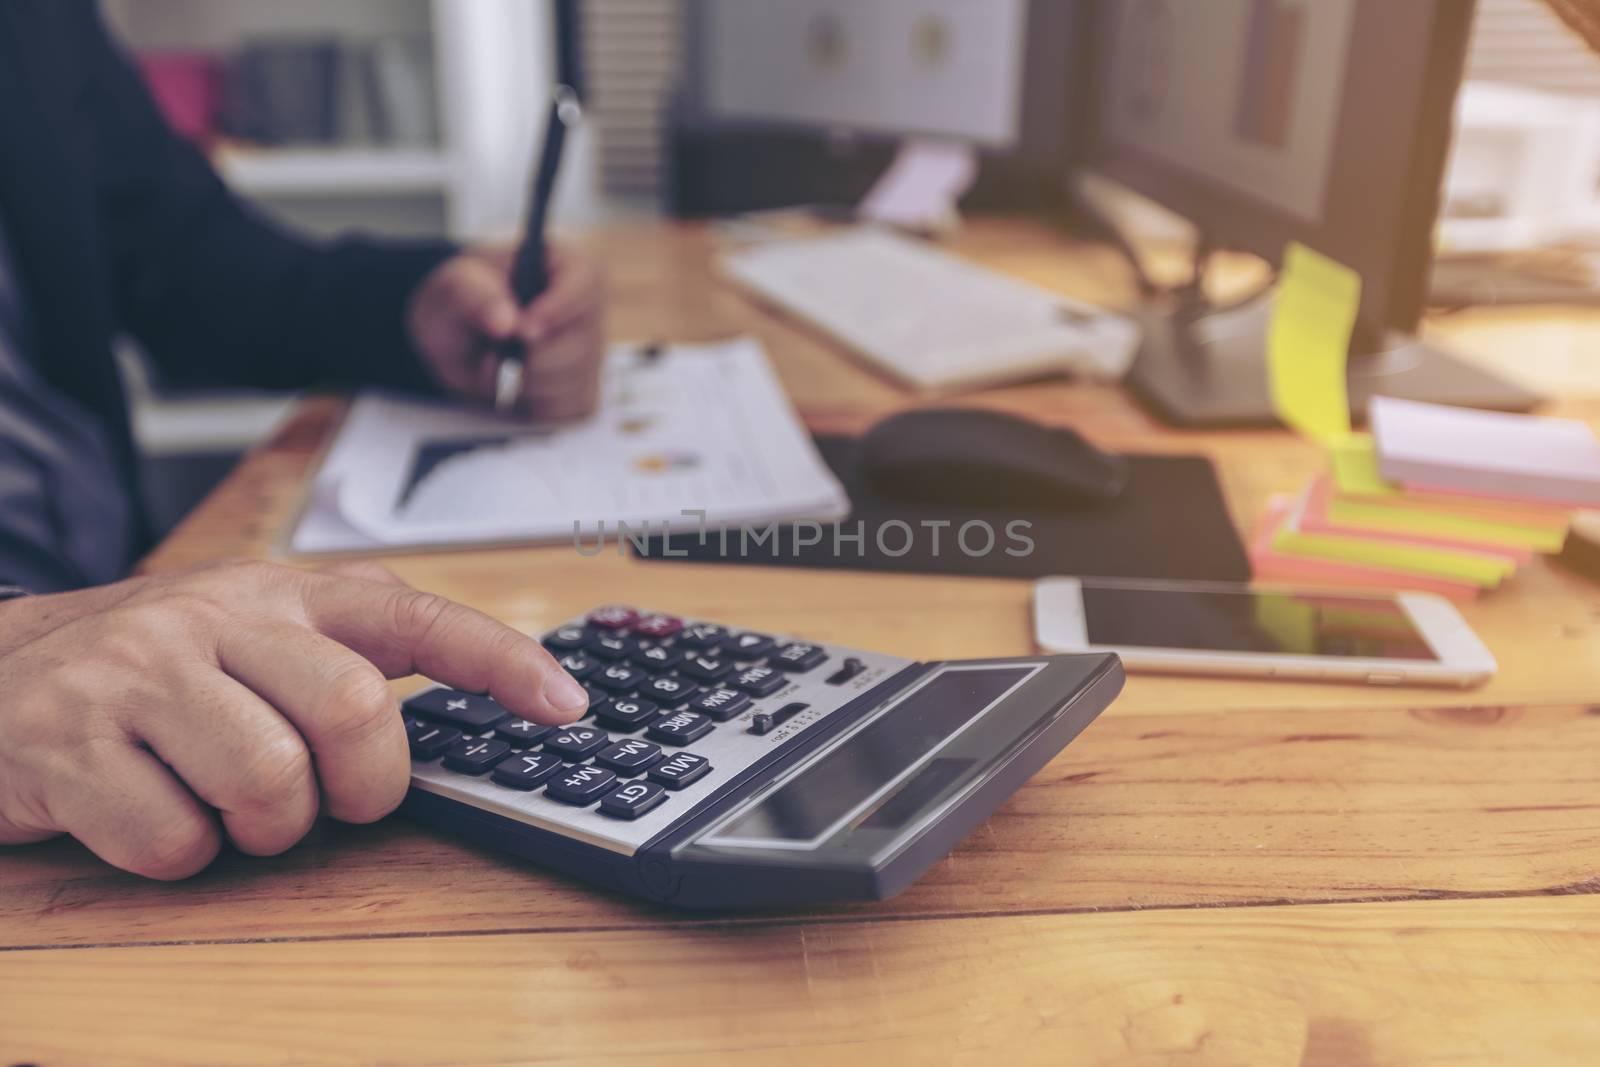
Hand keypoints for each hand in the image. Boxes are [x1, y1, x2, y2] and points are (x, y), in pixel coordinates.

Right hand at [0, 560, 588, 878]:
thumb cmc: (157, 669)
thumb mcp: (254, 634)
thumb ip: (347, 656)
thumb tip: (478, 702)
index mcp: (279, 592)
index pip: (414, 616)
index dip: (500, 660)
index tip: (565, 704)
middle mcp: (213, 617)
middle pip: (352, 709)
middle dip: (365, 783)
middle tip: (334, 798)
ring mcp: (137, 675)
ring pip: (269, 782)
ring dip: (267, 829)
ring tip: (229, 806)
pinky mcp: (68, 744)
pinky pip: (176, 841)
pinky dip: (182, 855)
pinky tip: (153, 814)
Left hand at [407, 244, 605, 420]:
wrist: (455, 339)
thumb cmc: (460, 301)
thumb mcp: (453, 287)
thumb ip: (474, 296)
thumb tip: (507, 322)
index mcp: (563, 267)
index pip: (584, 282)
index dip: (559, 309)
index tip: (523, 330)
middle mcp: (586, 310)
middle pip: (582, 345)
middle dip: (530, 360)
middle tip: (492, 354)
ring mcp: (590, 353)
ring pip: (574, 383)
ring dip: (526, 386)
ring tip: (500, 369)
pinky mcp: (582, 389)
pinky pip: (570, 410)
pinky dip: (535, 407)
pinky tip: (517, 389)